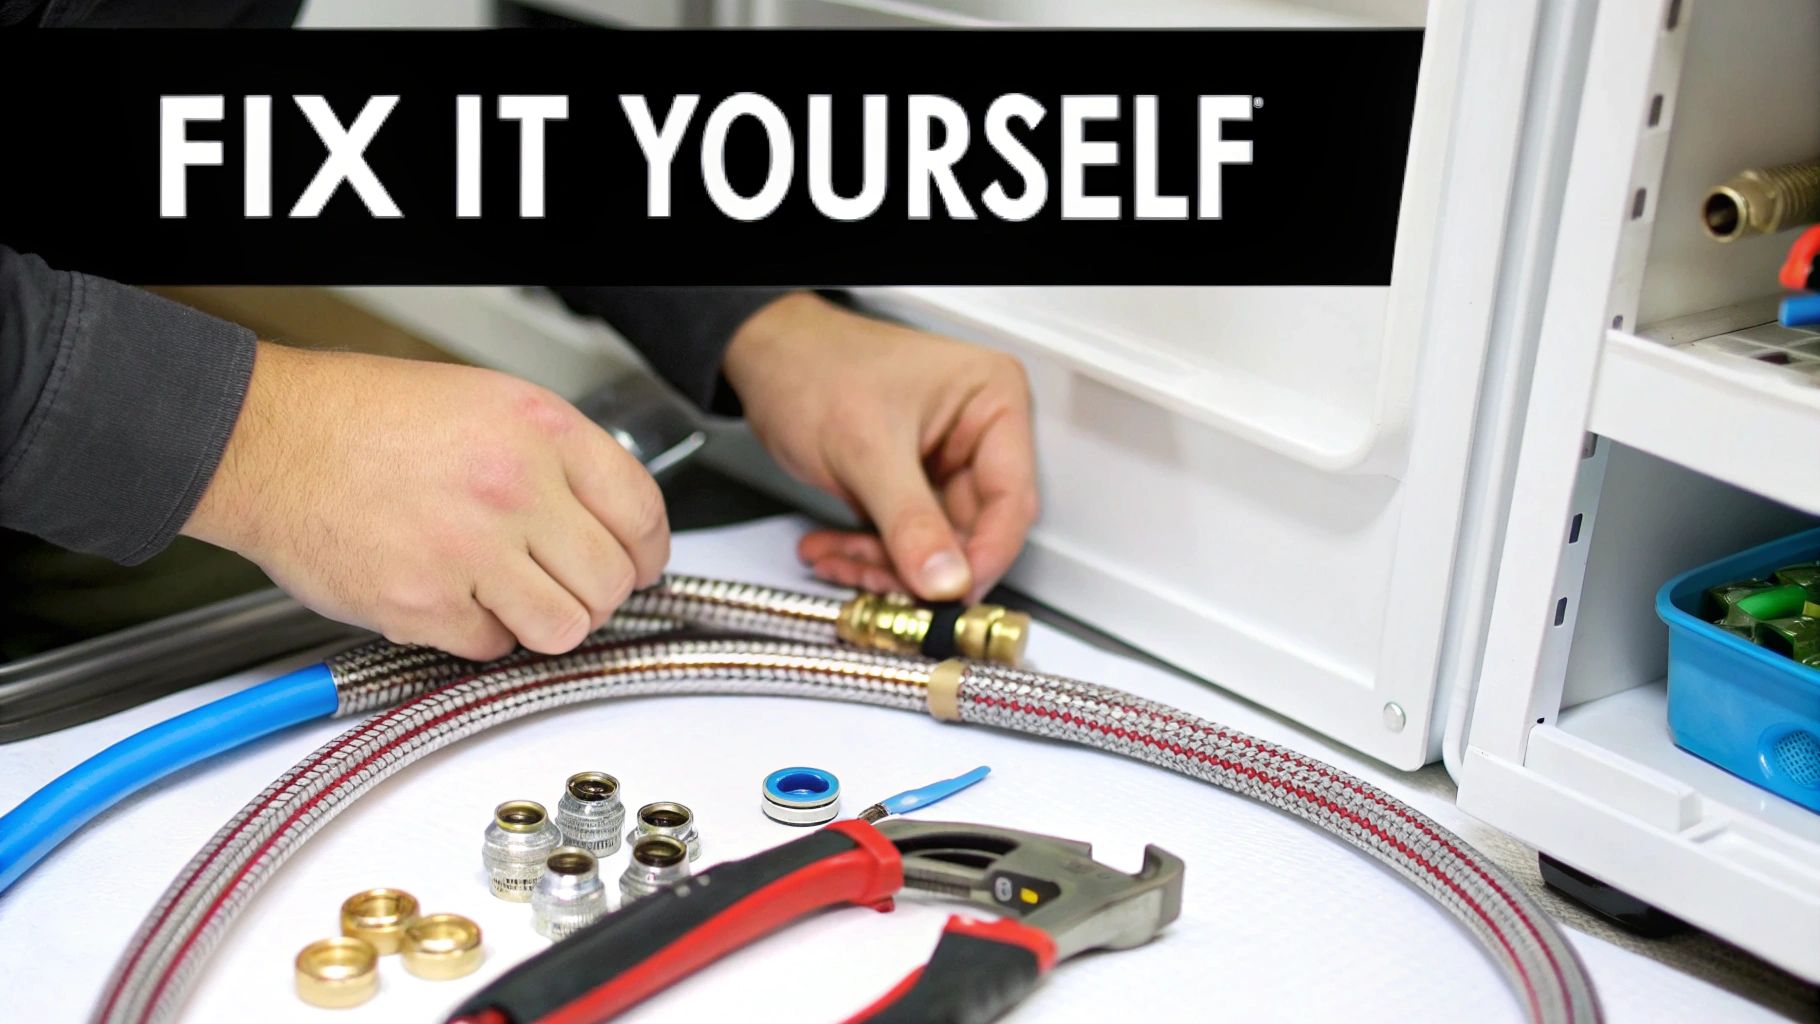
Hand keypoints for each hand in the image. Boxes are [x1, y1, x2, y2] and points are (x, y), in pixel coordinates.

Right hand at [183, 342, 668, 659]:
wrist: (267, 441)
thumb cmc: (360, 418)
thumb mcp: (485, 404)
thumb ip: (555, 458)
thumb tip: (607, 518)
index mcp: (539, 431)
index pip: (641, 512)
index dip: (647, 551)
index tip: (637, 563)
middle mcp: (514, 488)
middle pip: (610, 581)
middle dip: (594, 592)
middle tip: (566, 585)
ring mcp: (470, 550)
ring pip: (563, 627)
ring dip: (543, 621)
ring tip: (509, 594)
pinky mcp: (425, 604)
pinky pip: (490, 646)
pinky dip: (477, 633)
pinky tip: (450, 594)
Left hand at [724, 293, 1036, 602]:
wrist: (763, 357)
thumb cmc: (813, 364)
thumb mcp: (866, 448)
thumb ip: (909, 520)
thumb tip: (945, 580)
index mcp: (992, 402)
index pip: (1010, 500)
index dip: (983, 556)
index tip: (951, 596)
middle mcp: (977, 433)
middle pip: (972, 530)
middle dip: (919, 567)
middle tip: (885, 589)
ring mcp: (945, 461)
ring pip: (933, 544)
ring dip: (884, 564)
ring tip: (839, 560)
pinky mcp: (913, 485)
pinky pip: (904, 538)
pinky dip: (868, 553)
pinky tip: (834, 552)